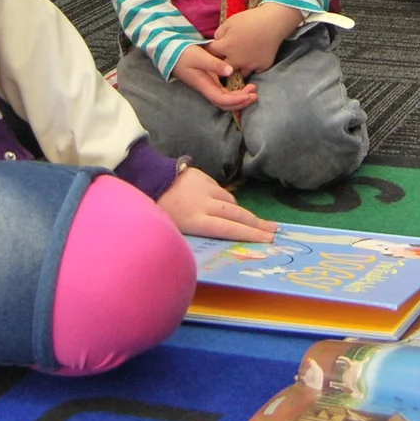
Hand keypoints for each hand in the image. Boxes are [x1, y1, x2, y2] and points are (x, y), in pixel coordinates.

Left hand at [158, 165, 276, 240]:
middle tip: (275, 231)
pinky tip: (227, 206)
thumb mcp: (172, 230)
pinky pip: (220, 190)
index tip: (268, 239)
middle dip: (257, 224)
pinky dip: (225, 200)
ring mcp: (205, 187)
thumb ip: (193, 237)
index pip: (229, 229)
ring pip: (231, 201)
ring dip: (242, 213)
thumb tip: (214, 244)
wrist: (145, 177)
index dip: (250, 235)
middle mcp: (204, 203)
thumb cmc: (155, 210)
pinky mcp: (202, 176)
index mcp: (195, 219)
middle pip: (237, 215)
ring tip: (256, 223)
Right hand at [174, 44, 258, 111]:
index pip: (221, 99)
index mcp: (204, 85)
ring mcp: (209, 86)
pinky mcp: (211, 81)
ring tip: (253, 91)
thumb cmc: (184, 54)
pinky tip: (245, 86)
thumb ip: (214, 64)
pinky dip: (236, 92)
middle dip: (241, 102)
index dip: (236, 100)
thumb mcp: (199, 57)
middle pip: (226, 104)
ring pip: (226, 99)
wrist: (172, 52)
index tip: (248, 95)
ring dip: (240, 98)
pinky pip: (225, 92)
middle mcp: (208, 89)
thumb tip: (230, 71)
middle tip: (255, 94)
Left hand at [207, 2, 301, 78]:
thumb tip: (217, 41)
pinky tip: (254, 58)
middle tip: (226, 57)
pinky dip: (253, 67)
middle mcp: (236, 60)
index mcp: (226, 47)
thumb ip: (219, 33)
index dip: (210, 50)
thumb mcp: (230, 21)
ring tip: (241, 60)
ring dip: (238, 68)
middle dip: (222, 64)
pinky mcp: (262, 66)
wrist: (274, 22)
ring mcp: (250, 65)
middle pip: (223, 68)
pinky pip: (254, 71)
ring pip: (239, 73)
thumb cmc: (250, 19)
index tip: (213, 48)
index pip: (210, 53)